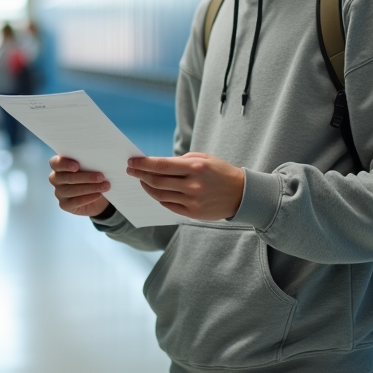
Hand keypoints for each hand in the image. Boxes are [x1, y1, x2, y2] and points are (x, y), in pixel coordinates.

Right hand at [49, 155, 112, 217]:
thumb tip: (98, 161)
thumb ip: (88, 163)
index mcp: (59, 166)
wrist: (97, 196)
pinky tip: (98, 194)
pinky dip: (88, 198)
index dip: (64, 164)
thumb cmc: (92, 176)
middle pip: (66, 177)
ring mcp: (59, 192)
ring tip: (104, 186)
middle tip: (101, 177)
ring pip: (71, 190)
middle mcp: (56, 179)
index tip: (77, 166)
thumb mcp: (90, 167)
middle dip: (85, 177)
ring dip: (90, 188)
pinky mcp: (65, 204)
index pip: (55, 163)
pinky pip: (75, 202)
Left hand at [126, 153, 244, 220]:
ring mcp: (192, 201)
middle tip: (131, 170)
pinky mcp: (192, 213)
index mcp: (195, 167)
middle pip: (157, 181)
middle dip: (140, 175)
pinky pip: (168, 205)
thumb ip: (180, 161)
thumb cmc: (220, 172)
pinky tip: (155, 191)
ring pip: (160, 195)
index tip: (131, 162)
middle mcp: (192, 185)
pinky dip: (159, 197)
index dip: (143, 164)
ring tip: (142, 181)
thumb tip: (155, 165)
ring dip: (147, 187)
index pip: (161, 165)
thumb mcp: (203, 159)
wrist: (241, 194)